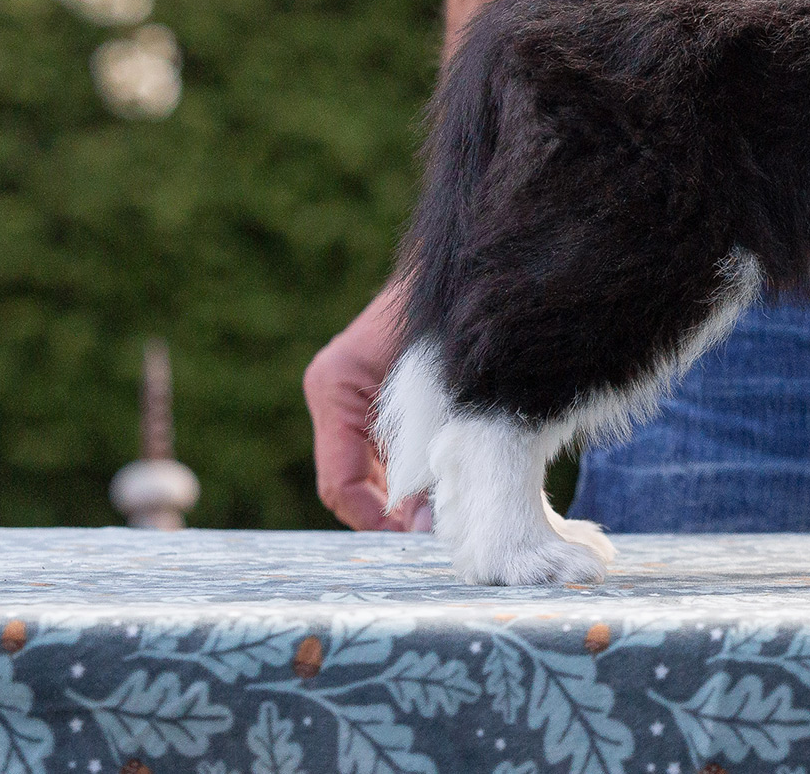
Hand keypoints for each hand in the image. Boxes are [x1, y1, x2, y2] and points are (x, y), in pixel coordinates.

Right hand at [303, 279, 428, 530]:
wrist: (474, 270)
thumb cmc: (452, 320)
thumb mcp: (442, 392)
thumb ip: (428, 453)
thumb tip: (424, 521)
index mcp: (335, 389)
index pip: (341, 485)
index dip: (379, 522)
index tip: (420, 540)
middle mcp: (335, 396)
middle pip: (355, 486)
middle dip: (396, 516)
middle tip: (442, 536)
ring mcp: (354, 400)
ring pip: (374, 476)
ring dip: (409, 500)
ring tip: (451, 516)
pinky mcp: (378, 402)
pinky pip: (389, 457)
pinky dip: (417, 477)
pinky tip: (452, 487)